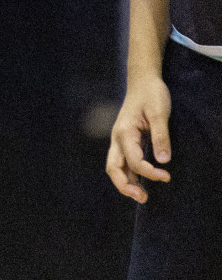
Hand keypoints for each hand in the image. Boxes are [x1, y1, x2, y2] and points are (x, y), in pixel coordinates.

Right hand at [107, 75, 172, 202]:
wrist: (143, 81)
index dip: (149, 172)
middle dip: (125, 186)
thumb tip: (164, 161)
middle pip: (113, 168)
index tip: (167, 176)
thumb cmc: (151, 95)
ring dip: (126, 183)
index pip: (134, 161)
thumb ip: (161, 137)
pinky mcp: (125, 140)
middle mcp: (117, 138)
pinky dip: (129, 174)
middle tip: (142, 198)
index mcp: (124, 132)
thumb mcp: (159, 113)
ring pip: (115, 167)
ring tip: (141, 196)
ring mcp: (119, 140)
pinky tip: (140, 182)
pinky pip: (123, 161)